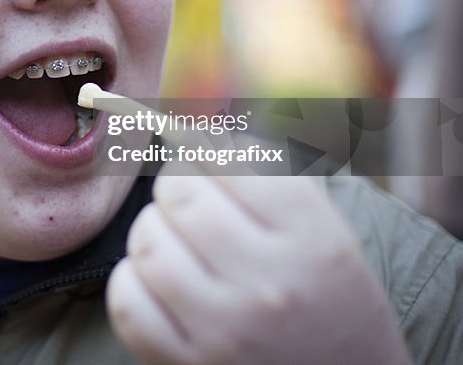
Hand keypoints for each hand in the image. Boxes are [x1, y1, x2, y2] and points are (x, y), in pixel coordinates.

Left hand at [106, 176, 412, 364]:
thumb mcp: (329, 238)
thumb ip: (273, 181)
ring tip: (172, 239)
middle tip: (184, 197)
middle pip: (180, 194)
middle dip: (174, 185)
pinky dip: (130, 280)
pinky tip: (154, 280)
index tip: (202, 156)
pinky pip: (128, 302)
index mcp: (314, 241)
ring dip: (150, 230)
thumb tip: (196, 131)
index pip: (232, 158)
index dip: (205, 148)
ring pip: (148, 243)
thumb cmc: (334, 307)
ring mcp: (225, 330)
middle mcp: (270, 284)